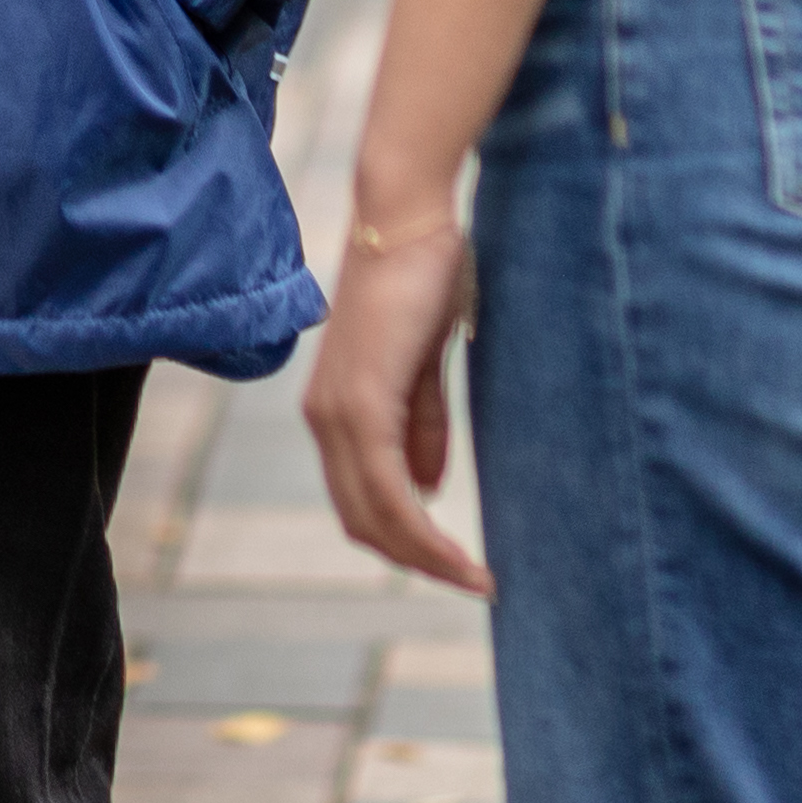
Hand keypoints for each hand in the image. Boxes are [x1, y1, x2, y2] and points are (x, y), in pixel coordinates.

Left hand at [304, 203, 489, 590]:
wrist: (408, 218)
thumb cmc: (423, 278)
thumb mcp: (424, 366)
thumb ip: (421, 424)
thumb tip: (425, 488)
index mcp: (337, 411)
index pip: (362, 503)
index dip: (406, 544)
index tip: (457, 568)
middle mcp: (325, 419)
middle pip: (364, 522)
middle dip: (418, 563)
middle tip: (474, 584)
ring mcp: (338, 412)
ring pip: (375, 517)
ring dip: (426, 558)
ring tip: (476, 579)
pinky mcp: (360, 402)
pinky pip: (388, 491)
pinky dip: (423, 532)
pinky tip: (458, 553)